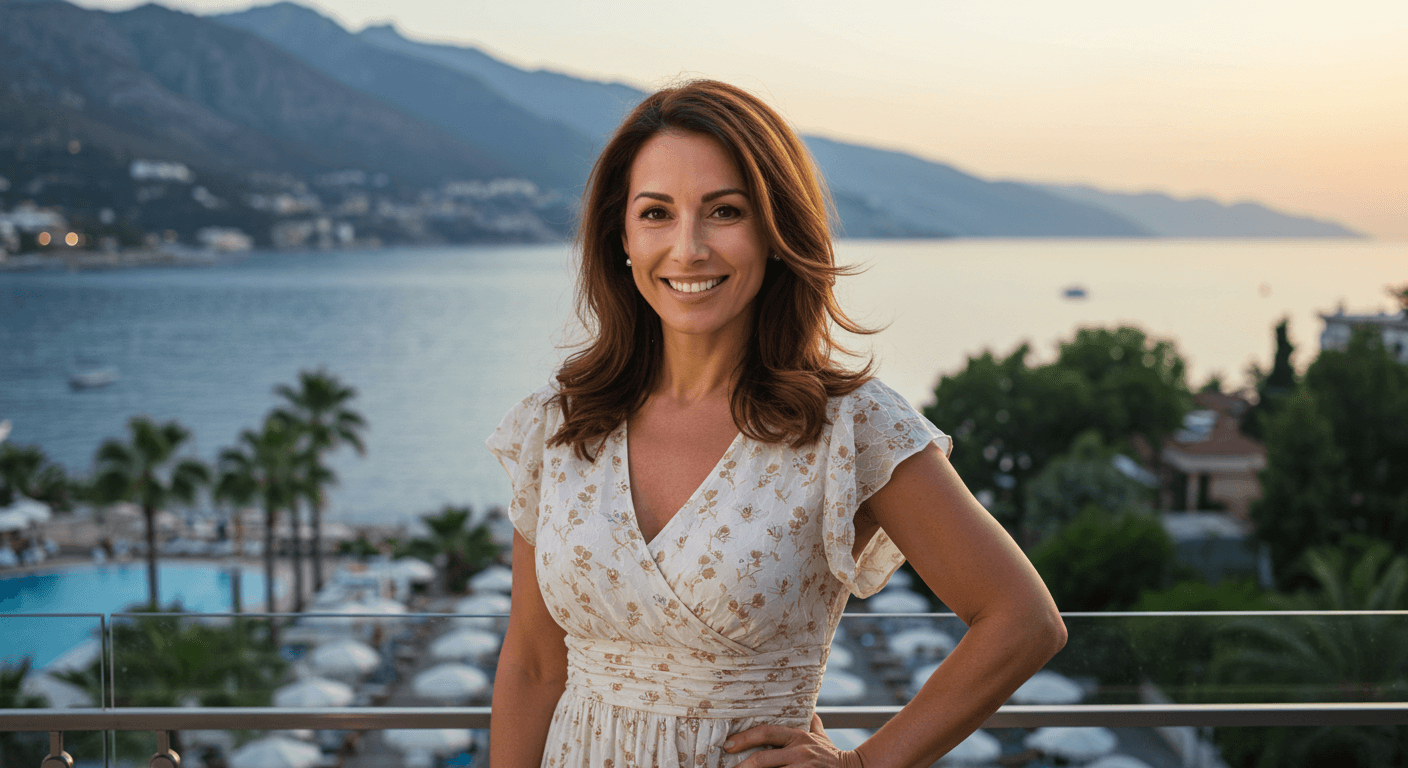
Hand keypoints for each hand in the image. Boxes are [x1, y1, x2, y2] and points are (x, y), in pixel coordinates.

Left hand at [724, 714, 863, 767]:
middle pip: (763, 760)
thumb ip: (810, 721)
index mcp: (798, 736)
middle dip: (742, 767)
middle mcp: (799, 752)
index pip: (766, 733)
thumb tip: (804, 704)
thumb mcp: (820, 735)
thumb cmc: (831, 754)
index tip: (728, 744)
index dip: (745, 738)